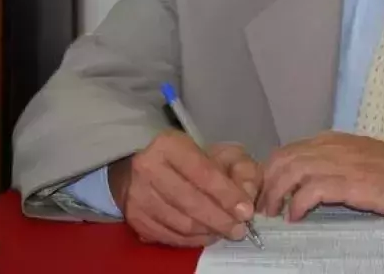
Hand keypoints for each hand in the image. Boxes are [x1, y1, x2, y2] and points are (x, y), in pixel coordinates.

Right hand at [109, 132, 261, 247]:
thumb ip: (241, 168)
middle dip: (220, 219)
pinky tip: (207, 234)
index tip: (246, 211)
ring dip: (208, 231)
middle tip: (240, 229)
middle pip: (190, 201)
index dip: (227, 195)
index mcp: (169, 145)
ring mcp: (138, 195)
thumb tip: (248, 193)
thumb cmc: (193, 160)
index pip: (202, 173)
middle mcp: (147, 168)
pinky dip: (193, 240)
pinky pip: (170, 236)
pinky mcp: (135, 218)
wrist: (149, 168)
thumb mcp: (221, 153)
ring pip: (181, 223)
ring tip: (226, 230)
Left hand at [259, 132, 383, 220]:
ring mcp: (340, 162)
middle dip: (267, 184)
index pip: (286, 151)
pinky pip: (311, 189)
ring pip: (291, 171)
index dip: (270, 174)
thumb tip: (304, 186)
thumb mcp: (356, 161)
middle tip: (264, 208)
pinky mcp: (350, 181)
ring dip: (278, 194)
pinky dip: (298, 203)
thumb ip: (331, 167)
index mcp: (330, 141)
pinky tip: (297, 216)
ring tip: (276, 214)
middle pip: (282, 159)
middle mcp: (331, 146)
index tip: (266, 194)